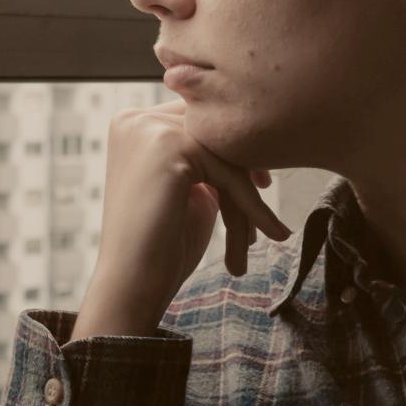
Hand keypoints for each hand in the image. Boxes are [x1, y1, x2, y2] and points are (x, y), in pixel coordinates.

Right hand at [69, 98, 289, 340]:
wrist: (132, 286)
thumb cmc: (161, 244)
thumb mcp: (190, 188)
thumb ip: (210, 158)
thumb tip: (253, 136)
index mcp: (135, 125)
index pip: (202, 124)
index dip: (235, 154)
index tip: (261, 183)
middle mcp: (136, 119)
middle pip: (216, 138)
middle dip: (245, 176)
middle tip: (264, 217)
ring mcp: (149, 129)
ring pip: (225, 156)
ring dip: (247, 201)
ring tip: (253, 241)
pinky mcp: (168, 147)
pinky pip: (227, 173)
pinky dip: (252, 207)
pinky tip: (274, 233)